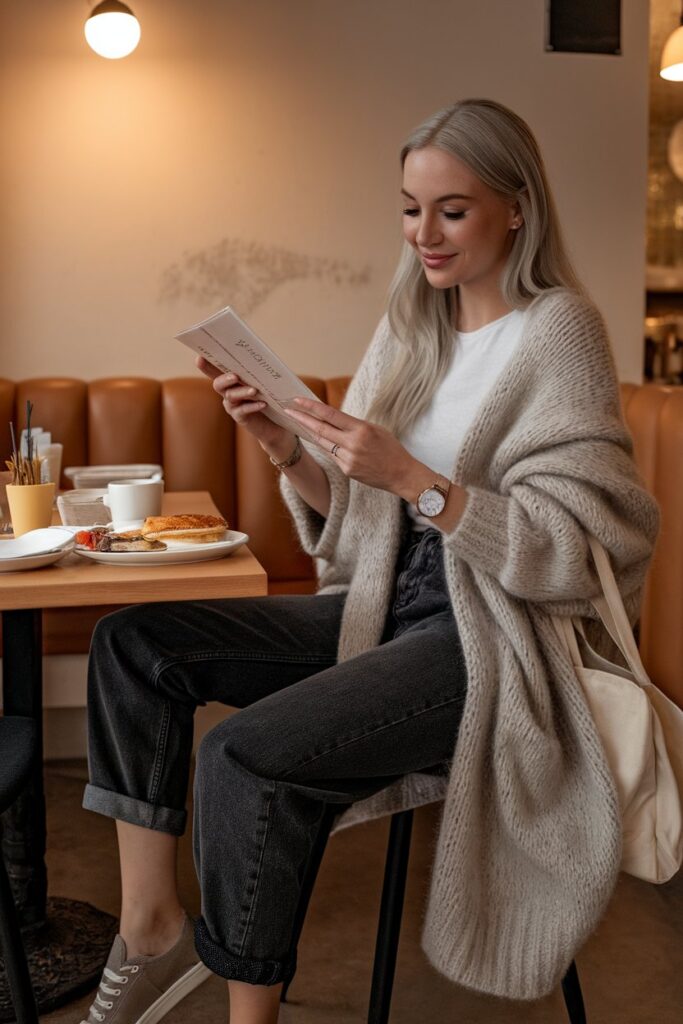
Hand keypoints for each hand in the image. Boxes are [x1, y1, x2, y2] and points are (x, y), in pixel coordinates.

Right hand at [195, 356, 295, 458]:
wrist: (276, 422)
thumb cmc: (269, 395)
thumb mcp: (264, 381)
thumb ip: (259, 372)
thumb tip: (262, 359)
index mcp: (230, 379)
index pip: (216, 369)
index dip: (207, 365)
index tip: (199, 358)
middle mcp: (227, 391)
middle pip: (218, 384)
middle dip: (224, 379)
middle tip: (235, 376)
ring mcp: (232, 405)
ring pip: (231, 397)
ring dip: (242, 392)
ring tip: (254, 391)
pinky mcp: (241, 417)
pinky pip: (242, 411)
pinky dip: (252, 406)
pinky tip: (262, 404)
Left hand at [286, 397, 418, 494]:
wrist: (402, 474)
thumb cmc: (391, 448)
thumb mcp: (375, 429)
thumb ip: (353, 425)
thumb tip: (332, 419)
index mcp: (361, 429)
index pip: (330, 415)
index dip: (311, 407)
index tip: (297, 401)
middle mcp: (352, 444)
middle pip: (320, 429)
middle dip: (302, 419)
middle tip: (288, 410)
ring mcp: (348, 459)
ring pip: (324, 443)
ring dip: (311, 433)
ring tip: (300, 423)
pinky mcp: (346, 470)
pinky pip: (333, 456)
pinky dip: (329, 448)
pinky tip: (328, 443)